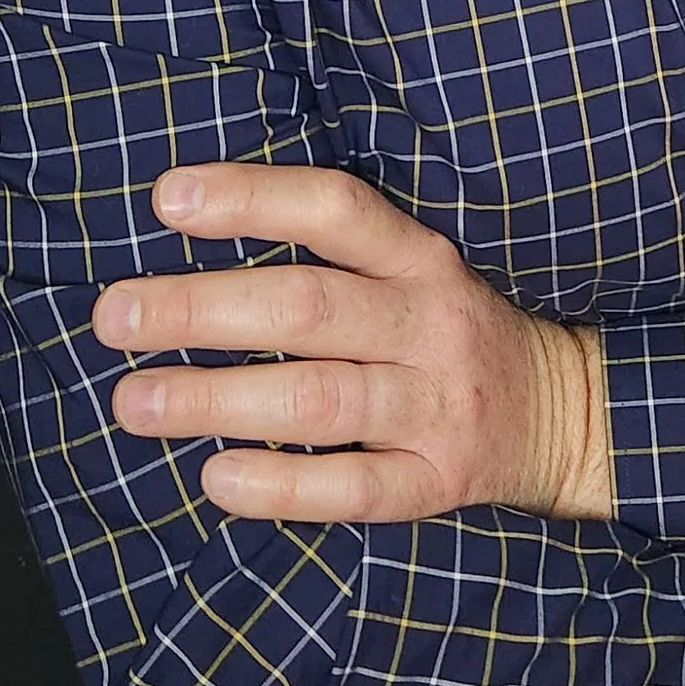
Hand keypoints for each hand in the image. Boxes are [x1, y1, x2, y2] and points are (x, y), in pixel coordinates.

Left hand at [93, 164, 611, 524]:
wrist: (568, 414)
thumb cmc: (447, 331)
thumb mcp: (414, 270)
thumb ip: (330, 257)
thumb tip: (191, 233)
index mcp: (421, 257)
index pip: (335, 208)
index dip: (251, 197)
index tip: (166, 198)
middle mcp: (430, 322)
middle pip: (309, 306)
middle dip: (202, 308)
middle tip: (115, 314)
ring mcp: (437, 404)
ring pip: (319, 398)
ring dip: (217, 398)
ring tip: (133, 401)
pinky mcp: (439, 481)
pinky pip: (354, 488)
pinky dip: (282, 486)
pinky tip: (216, 478)